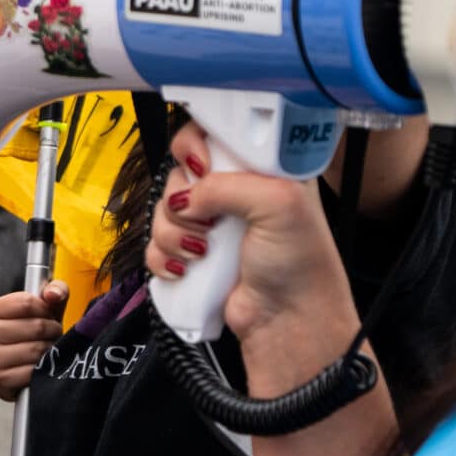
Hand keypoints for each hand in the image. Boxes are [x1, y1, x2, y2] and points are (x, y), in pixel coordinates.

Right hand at [0, 282, 67, 400]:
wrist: (24, 371)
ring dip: (50, 352)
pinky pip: (32, 372)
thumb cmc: (35, 335)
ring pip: (36, 349)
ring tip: (46, 351)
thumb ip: (55, 290)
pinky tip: (38, 369)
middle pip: (36, 326)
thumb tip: (52, 294)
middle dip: (53, 332)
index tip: (47, 317)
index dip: (46, 310)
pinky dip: (41, 371)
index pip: (28, 303)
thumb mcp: (45, 309)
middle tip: (51, 337)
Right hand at [144, 122, 353, 345]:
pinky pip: (154, 245)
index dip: (197, 146)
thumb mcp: (279, 203)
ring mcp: (210, 225)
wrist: (288, 322)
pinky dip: (163, 258)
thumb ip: (228, 184)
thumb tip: (185, 195)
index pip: (213, 133)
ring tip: (202, 252)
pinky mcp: (191, 256)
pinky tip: (186, 269)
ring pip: (162, 211)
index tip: (201, 168)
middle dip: (183, 198)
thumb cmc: (301, 264)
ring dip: (174, 233)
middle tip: (208, 218)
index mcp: (260, 168)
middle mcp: (234, 192)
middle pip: (179, 172)